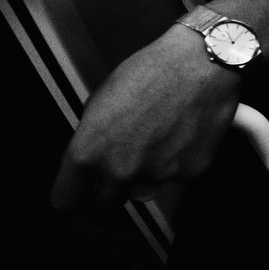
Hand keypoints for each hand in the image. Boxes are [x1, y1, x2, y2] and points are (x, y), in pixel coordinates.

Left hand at [51, 26, 242, 212]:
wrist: (201, 64)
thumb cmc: (151, 71)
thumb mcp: (101, 99)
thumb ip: (93, 137)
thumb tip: (95, 157)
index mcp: (89, 151)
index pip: (67, 200)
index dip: (73, 199)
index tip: (80, 197)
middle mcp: (121, 170)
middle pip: (106, 205)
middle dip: (109, 192)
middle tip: (120, 168)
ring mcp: (157, 175)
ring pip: (143, 190)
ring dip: (144, 175)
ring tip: (157, 139)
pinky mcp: (189, 172)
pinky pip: (175, 177)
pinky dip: (176, 162)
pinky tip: (181, 134)